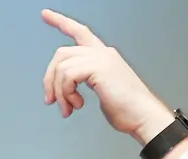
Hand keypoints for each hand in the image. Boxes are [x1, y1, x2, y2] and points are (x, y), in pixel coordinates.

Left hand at [40, 11, 177, 142]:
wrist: (142, 115)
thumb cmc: (126, 108)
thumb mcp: (102, 89)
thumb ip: (85, 81)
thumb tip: (63, 90)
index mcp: (103, 55)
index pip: (79, 32)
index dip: (61, 22)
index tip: (45, 15)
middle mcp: (102, 52)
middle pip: (61, 53)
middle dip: (50, 78)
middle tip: (51, 100)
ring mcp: (101, 58)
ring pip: (62, 67)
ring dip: (60, 92)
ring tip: (69, 108)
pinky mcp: (99, 68)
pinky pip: (68, 75)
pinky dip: (66, 93)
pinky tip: (77, 104)